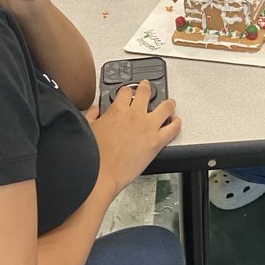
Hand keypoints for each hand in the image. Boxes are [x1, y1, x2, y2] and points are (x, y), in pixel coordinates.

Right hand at [91, 80, 180, 196]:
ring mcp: (148, 127)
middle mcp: (135, 115)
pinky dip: (176, 123)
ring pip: (166, 107)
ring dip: (168, 103)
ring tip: (170, 103)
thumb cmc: (93, 157)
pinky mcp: (157, 142)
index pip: (126, 91)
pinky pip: (173, 129)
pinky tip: (176, 122)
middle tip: (147, 88)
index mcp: (117, 110)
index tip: (129, 92)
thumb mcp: (87, 129)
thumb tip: (95, 110)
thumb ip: (92, 115)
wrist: (100, 176)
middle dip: (147, 88)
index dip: (128, 90)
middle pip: (146, 92)